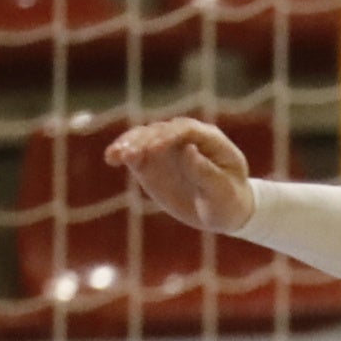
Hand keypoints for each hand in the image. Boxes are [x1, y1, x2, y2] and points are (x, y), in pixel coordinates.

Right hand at [107, 117, 256, 232]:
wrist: (222, 211)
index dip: (167, 137)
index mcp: (209, 139)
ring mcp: (166, 147)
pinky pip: (134, 152)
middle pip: (160, 130)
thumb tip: (188, 150)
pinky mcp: (151, 160)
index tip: (153, 150)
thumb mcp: (223, 192)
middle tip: (129, 154)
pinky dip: (122, 153)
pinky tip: (111, 158)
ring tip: (115, 156)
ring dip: (128, 143)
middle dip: (144, 140)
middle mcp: (184, 137)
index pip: (185, 130)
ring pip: (143, 137)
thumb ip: (206, 172)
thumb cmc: (229, 200)